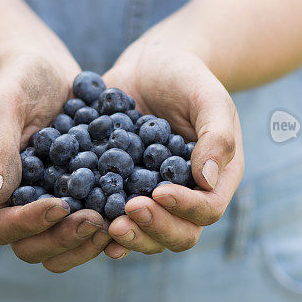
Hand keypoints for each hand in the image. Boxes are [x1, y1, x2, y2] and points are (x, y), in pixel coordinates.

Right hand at [0, 54, 112, 271]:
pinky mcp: (75, 197)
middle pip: (31, 248)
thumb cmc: (19, 79)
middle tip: (97, 221)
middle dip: (63, 240)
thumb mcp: (4, 103)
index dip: (28, 224)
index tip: (61, 205)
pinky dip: (107, 229)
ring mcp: (45, 202)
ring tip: (116, 224)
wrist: (46, 69)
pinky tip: (131, 217)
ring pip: (60, 248)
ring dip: (87, 244)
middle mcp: (15, 201)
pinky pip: (86, 227)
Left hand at [100, 41, 243, 256]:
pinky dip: (101, 223)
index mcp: (216, 179)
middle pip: (178, 235)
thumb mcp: (208, 97)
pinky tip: (84, 219)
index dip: (185, 208)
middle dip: (153, 229)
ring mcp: (152, 198)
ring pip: (146, 235)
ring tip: (107, 224)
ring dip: (128, 235)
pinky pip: (114, 217)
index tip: (158, 192)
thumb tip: (208, 180)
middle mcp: (186, 197)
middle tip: (126, 214)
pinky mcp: (122, 191)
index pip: (207, 209)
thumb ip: (216, 136)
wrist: (149, 66)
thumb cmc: (186, 77)